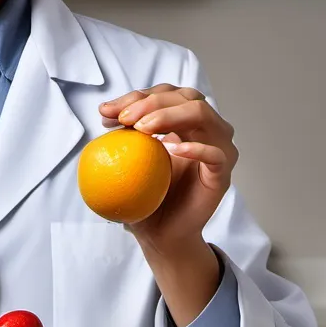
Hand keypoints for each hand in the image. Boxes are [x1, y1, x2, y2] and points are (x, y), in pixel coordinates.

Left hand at [98, 84, 238, 249]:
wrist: (160, 232)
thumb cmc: (145, 194)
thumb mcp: (129, 158)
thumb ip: (125, 133)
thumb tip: (104, 111)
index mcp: (186, 120)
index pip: (166, 93)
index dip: (136, 96)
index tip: (106, 112)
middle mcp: (207, 128)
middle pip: (185, 97)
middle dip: (150, 102)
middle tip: (124, 119)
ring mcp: (218, 149)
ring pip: (202, 114)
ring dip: (168, 115)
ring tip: (142, 128)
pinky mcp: (222, 174)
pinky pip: (215, 154)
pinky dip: (194, 147)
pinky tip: (170, 148)